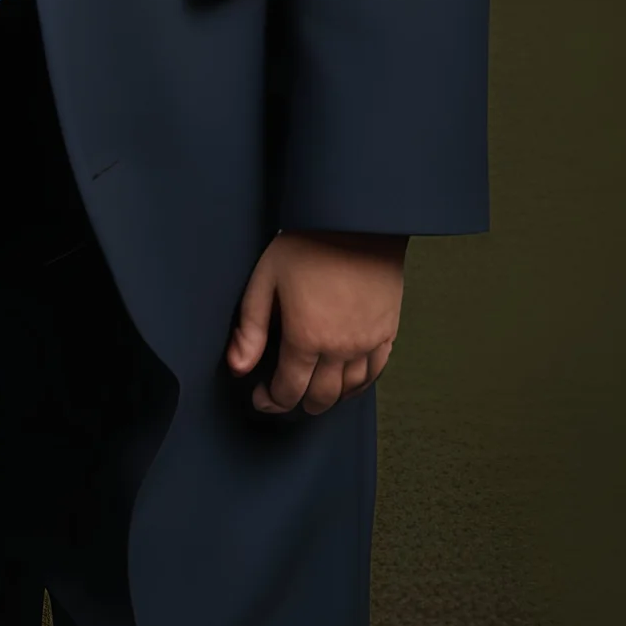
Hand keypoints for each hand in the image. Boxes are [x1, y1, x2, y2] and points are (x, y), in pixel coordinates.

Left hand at [225, 228, 405, 415]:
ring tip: (313, 393)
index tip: (262, 397)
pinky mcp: (387, 330)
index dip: (273, 400)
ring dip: (330, 398)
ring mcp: (368, 341)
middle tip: (285, 398)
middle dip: (299, 404)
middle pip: (320, 397)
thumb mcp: (266, 280)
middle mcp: (340, 348)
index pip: (289, 390)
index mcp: (306, 337)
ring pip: (350, 390)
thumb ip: (251, 328)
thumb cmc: (307, 244)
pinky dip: (360, 384)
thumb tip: (237, 367)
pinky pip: (376, 371)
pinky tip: (347, 382)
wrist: (354, 220)